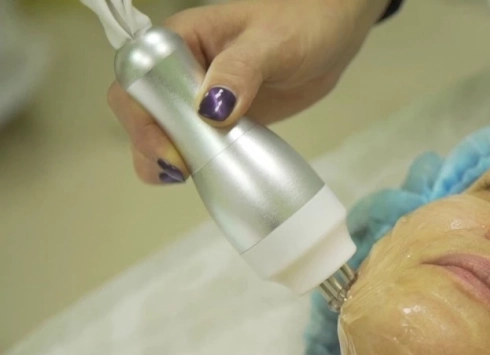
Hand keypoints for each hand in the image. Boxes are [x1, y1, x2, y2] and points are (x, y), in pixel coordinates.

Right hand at [107, 0, 389, 184]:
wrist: (332, 35)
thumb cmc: (301, 22)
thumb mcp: (271, 43)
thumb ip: (240, 71)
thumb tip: (210, 109)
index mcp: (180, 41)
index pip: (138, 79)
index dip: (141, 116)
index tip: (168, 147)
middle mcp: (181, 70)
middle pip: (142, 113)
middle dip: (151, 145)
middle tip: (181, 171)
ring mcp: (200, 98)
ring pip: (166, 134)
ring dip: (170, 160)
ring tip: (190, 177)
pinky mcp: (222, 122)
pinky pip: (198, 145)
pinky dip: (198, 164)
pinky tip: (209, 175)